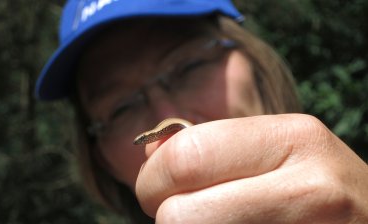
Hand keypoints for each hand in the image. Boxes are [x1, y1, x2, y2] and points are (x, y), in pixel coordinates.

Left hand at [136, 114, 367, 222]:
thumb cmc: (313, 184)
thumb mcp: (274, 150)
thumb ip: (213, 148)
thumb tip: (151, 154)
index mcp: (292, 138)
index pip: (186, 156)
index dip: (154, 179)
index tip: (156, 189)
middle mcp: (310, 186)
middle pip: (179, 213)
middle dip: (165, 214)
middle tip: (179, 212)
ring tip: (217, 221)